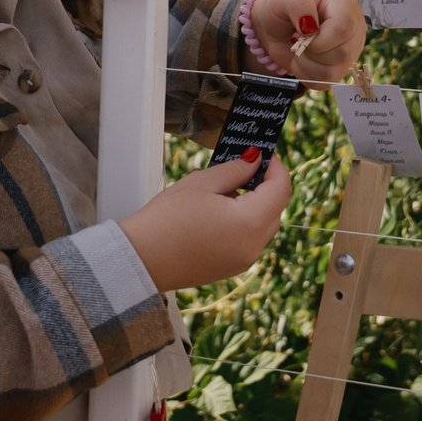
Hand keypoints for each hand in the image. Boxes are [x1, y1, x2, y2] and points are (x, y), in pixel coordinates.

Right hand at [118, 153, 293, 292]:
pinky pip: (246, 239)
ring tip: (217, 188)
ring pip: (261, 225)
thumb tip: (254, 160)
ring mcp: (243, 260)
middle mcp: (253, 246)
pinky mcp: (230, 267)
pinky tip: (213, 209)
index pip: (282, 189)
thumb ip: (235, 169)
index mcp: (251, 223)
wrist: (140, 259)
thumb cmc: (166, 220)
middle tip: (241, 166)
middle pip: (275, 208)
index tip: (264, 153)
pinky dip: (239, 221)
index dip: (276, 167)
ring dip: (250, 203)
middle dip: (263, 185)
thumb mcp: (202, 183)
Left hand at [250, 0, 366, 83]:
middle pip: (342, 53)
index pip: (344, 27)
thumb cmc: (282, 5)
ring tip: (298, 49)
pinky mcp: (340, 69)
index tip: (299, 33)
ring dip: (306, 64)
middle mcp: (354, 28)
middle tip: (296, 38)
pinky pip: (326, 83)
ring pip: (334, 72)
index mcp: (345, 3)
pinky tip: (302, 60)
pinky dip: (306, 75)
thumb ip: (298, 5)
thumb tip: (310, 28)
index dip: (320, 38)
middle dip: (311, 51)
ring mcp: (350, 50)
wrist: (274, 24)